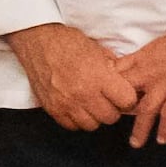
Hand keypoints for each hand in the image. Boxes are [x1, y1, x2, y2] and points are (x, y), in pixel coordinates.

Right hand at [10, 21, 136, 131]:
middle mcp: (83, 93)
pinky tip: (76, 107)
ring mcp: (66, 102)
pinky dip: (76, 119)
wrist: (37, 40)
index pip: (127, 101)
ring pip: (92, 125)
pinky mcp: (51, 108)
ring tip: (90, 104)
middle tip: (107, 99)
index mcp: (98, 77)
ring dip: (94, 116)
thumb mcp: (98, 50)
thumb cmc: (68, 42)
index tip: (123, 94)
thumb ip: (113, 69)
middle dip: (112, 109)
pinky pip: (71, 126)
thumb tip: (124, 83)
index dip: (128, 98)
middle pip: (111, 117)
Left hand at [114, 8, 165, 145]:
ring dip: (139, 129)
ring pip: (144, 111)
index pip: (115, 73)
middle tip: (115, 124)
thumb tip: (153, 66)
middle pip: (122, 94)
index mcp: (143, 56)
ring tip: (135, 143)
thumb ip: (154, 57)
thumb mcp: (165, 42)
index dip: (107, 87)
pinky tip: (162, 139)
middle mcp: (150, 71)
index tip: (103, 98)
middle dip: (117, 110)